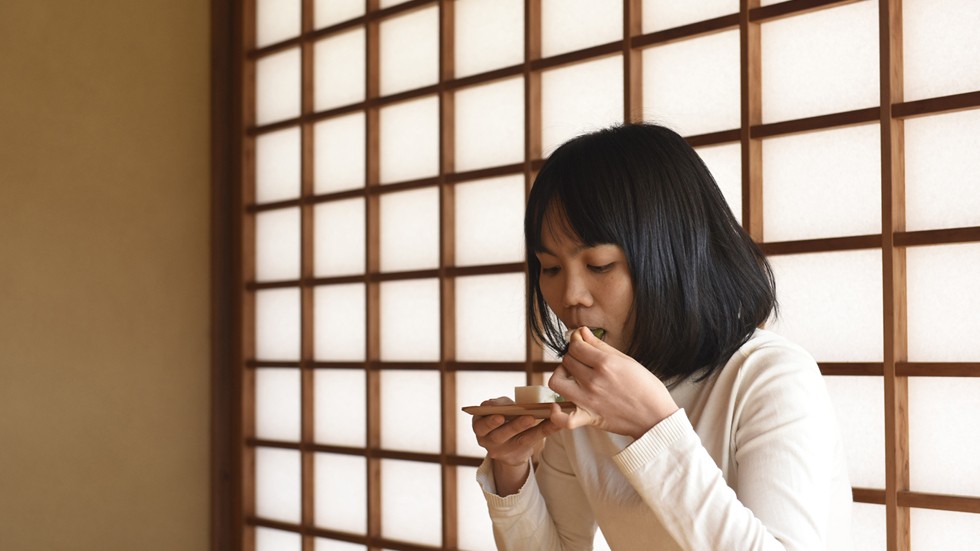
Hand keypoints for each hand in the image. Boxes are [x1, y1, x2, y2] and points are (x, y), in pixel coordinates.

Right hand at [471, 397, 560, 495]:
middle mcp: (489, 442)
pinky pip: (535, 442)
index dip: (489, 421)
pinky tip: (558, 423)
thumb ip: (500, 405)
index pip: (481, 426)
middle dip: (514, 426)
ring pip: (520, 440)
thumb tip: (508, 403)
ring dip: (535, 429)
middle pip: (500, 435)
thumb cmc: (501, 418)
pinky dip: (547, 430)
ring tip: (547, 419)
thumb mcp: (496, 410)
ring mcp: (504, 451)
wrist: (505, 445)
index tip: (499, 415)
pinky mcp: (519, 455)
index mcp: (480, 427)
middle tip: (529, 418)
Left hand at [547, 326, 678, 438]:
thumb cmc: (646, 387)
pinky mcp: (588, 418)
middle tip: (582, 361)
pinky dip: (556, 414)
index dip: (577, 342)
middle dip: (572, 356)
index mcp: (605, 363)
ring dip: (561, 376)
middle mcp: (594, 380)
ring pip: (557, 381)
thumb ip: (601, 346)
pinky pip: (563, 419)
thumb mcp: (626, 360)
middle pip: (567, 361)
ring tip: (572, 377)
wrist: (655, 417)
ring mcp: (588, 400)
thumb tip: (582, 332)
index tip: (582, 344)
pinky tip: (557, 406)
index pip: (576, 346)